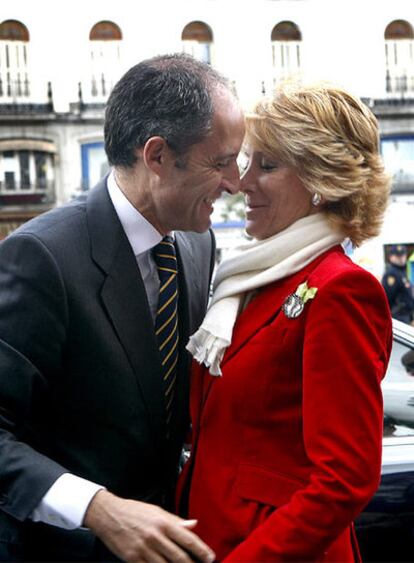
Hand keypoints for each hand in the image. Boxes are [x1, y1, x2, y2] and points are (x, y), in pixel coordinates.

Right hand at [84, 490, 214, 562]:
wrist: (108, 515)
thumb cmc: (134, 511)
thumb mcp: (157, 511)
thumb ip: (176, 520)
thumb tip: (194, 524)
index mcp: (163, 523)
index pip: (188, 539)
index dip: (202, 550)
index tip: (210, 558)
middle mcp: (156, 536)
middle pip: (180, 557)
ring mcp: (144, 549)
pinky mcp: (133, 559)